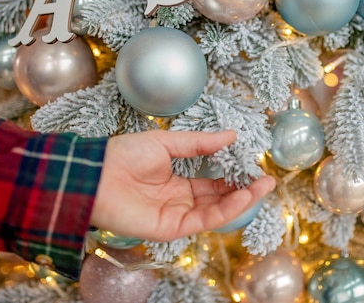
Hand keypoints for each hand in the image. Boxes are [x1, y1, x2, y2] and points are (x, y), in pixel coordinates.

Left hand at [90, 130, 275, 241]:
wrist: (96, 174)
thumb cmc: (124, 156)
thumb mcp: (167, 142)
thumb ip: (200, 143)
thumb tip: (231, 135)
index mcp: (176, 182)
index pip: (211, 183)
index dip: (232, 176)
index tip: (252, 166)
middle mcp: (178, 201)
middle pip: (218, 199)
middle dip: (243, 190)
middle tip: (267, 179)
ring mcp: (175, 215)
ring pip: (215, 212)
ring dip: (241, 200)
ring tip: (262, 186)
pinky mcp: (170, 228)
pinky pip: (204, 221)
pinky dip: (226, 210)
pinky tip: (242, 196)